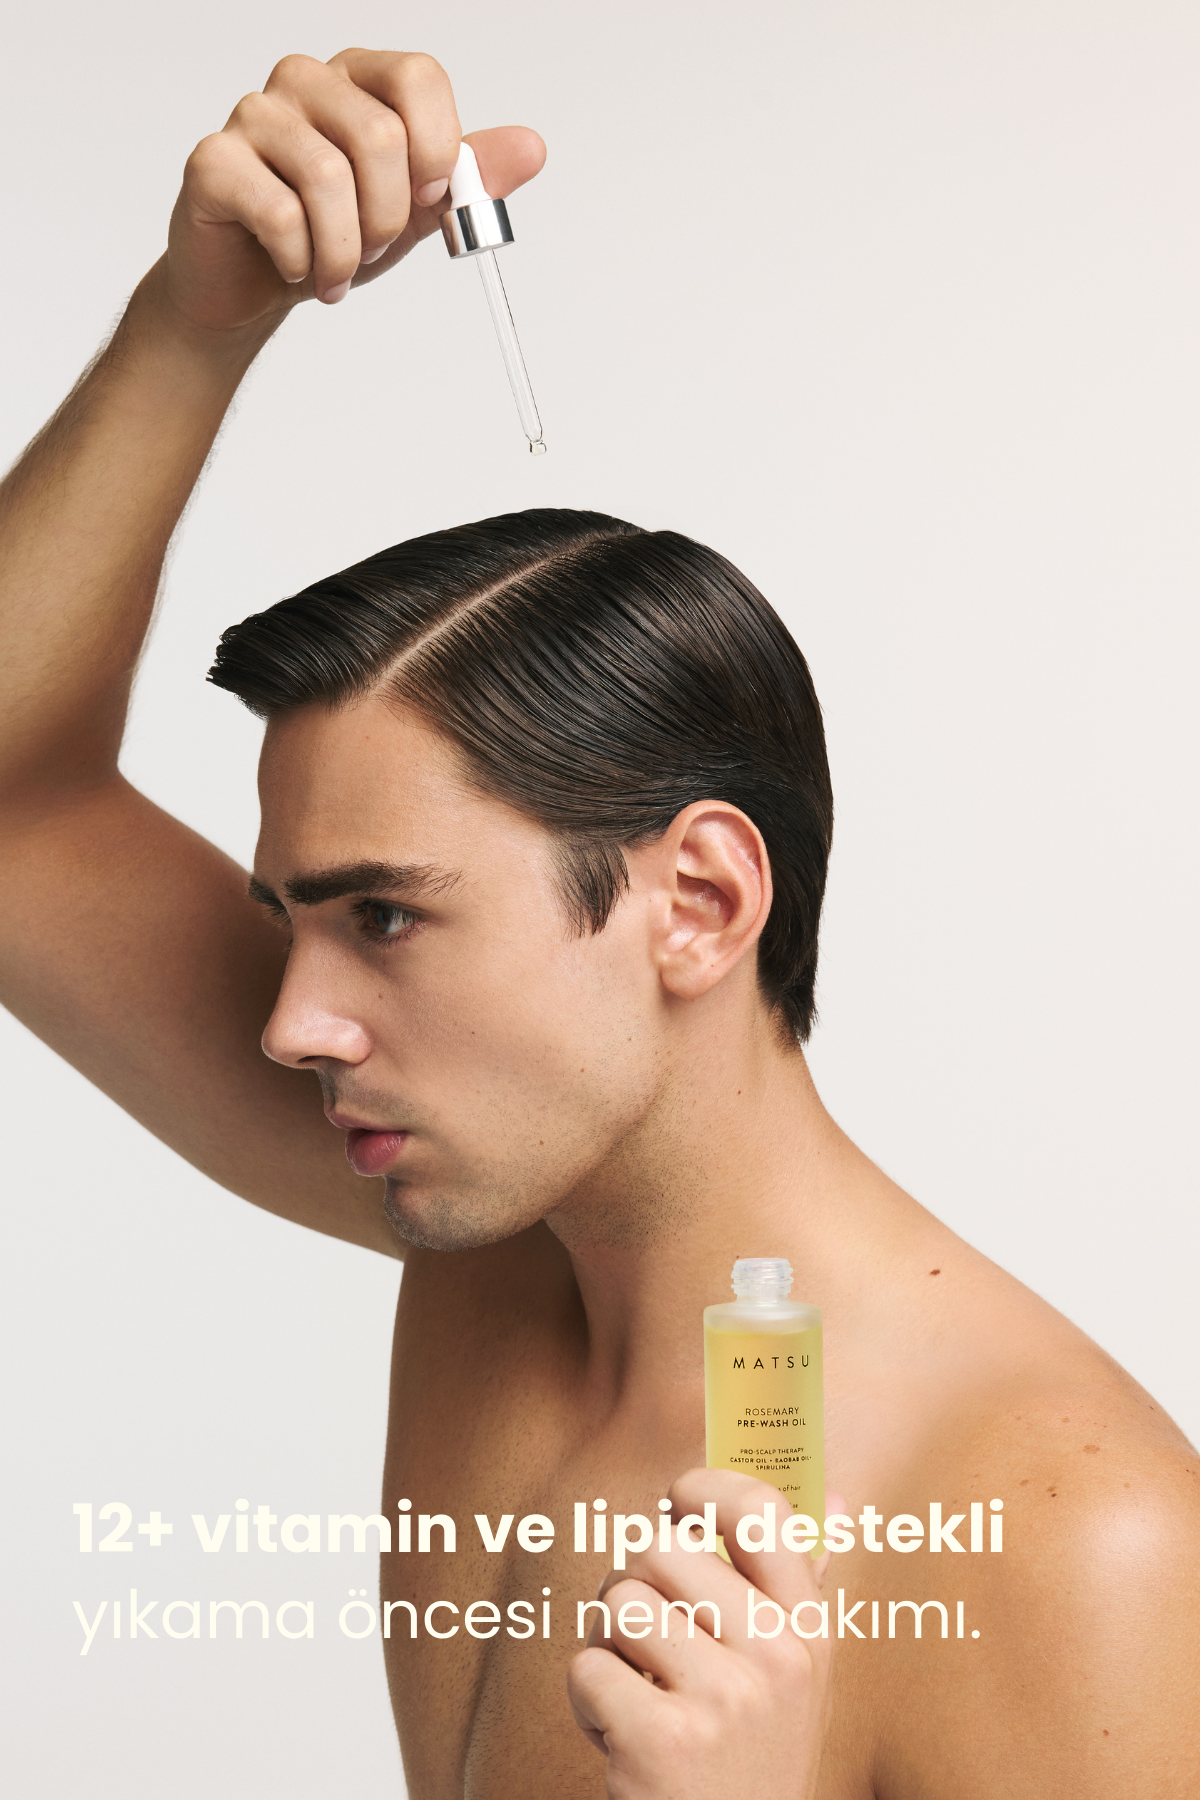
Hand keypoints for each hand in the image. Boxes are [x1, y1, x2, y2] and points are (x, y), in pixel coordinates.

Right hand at [157, 49, 544, 335]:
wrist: (252, 286)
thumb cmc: (329, 234)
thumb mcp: (414, 210)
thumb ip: (468, 177)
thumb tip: (530, 148)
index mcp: (360, 80)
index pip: (419, 76)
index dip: (436, 148)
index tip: (430, 199)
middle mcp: (306, 81)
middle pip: (379, 135)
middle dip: (388, 219)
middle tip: (371, 250)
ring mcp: (255, 114)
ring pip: (329, 178)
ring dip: (343, 251)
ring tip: (334, 271)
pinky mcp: (214, 160)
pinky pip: (280, 213)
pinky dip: (300, 260)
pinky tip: (294, 267)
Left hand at [567, 1469, 837, 1799]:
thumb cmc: (752, 1755)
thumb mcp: (798, 1678)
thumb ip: (802, 1589)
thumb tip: (835, 1501)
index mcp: (807, 1631)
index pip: (760, 1511)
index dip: (705, 1487)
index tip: (678, 1502)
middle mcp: (776, 1658)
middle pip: (659, 1550)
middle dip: (634, 1585)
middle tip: (648, 1637)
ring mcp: (723, 1700)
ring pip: (617, 1602)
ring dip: (607, 1643)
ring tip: (637, 1687)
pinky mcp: (663, 1741)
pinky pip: (588, 1667)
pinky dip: (587, 1701)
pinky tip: (620, 1733)